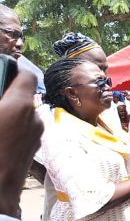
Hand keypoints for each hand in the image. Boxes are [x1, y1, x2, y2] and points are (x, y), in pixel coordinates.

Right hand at [0, 69, 42, 217]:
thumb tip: (0, 101)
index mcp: (20, 106)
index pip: (27, 76)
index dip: (12, 70)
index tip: (0, 72)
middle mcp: (34, 119)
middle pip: (22, 96)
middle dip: (4, 95)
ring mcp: (36, 136)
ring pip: (21, 114)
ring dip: (6, 113)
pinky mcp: (32, 150)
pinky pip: (22, 130)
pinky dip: (9, 127)